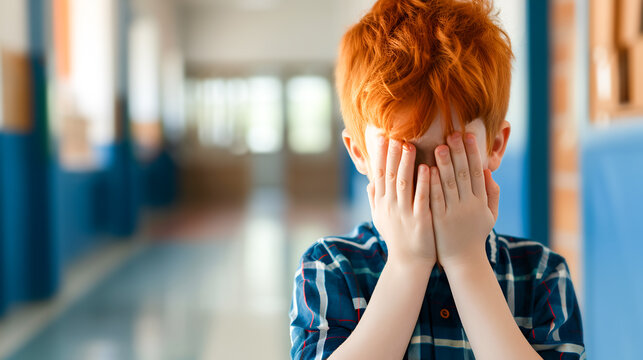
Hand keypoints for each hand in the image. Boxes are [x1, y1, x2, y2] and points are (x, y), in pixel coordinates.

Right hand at [366, 135, 436, 267]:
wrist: (408, 263)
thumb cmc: (396, 238)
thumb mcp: (380, 219)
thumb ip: (375, 200)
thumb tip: (369, 182)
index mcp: (381, 203)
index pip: (379, 174)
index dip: (380, 155)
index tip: (381, 137)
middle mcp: (390, 206)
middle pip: (390, 175)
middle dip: (392, 154)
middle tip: (395, 135)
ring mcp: (404, 213)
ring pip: (404, 184)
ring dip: (406, 164)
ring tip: (409, 146)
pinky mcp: (420, 220)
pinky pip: (421, 198)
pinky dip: (424, 183)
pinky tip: (428, 168)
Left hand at [429, 132, 499, 269]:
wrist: (463, 261)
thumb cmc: (475, 235)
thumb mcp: (490, 215)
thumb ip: (491, 193)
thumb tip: (488, 170)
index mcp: (480, 202)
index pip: (478, 172)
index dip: (473, 153)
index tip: (468, 136)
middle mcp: (469, 206)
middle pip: (464, 175)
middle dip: (459, 153)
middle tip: (452, 134)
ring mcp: (453, 213)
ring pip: (449, 185)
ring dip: (444, 165)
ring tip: (439, 147)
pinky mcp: (439, 221)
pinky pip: (435, 199)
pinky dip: (431, 184)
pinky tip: (427, 170)